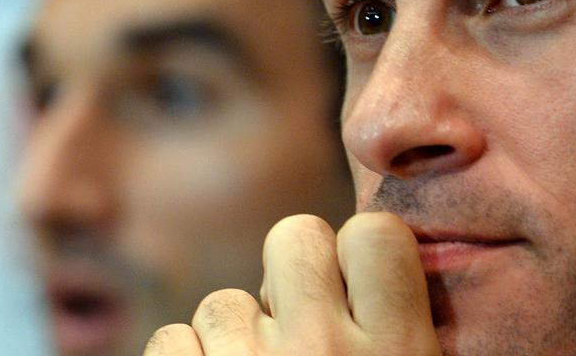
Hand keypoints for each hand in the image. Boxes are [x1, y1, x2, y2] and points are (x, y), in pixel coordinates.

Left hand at [144, 212, 439, 354]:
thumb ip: (404, 322)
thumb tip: (382, 259)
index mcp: (399, 351)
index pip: (375, 231)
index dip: (361, 258)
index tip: (358, 298)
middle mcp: (326, 353)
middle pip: (294, 235)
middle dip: (291, 276)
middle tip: (302, 333)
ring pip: (225, 300)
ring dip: (236, 340)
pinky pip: (171, 340)